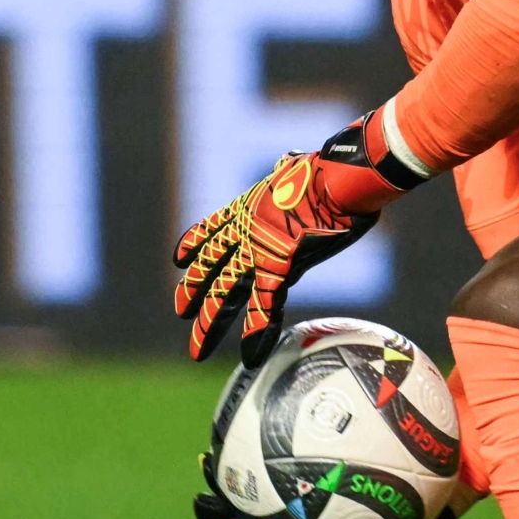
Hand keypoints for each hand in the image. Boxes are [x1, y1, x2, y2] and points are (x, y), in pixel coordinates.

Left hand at [172, 150, 379, 363]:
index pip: (211, 230)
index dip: (193, 245)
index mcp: (247, 207)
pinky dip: (257, 333)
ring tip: (196, 350)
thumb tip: (293, 162)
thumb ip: (290, 171)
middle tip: (181, 313)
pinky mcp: (278, 266)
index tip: (178, 259)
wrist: (340, 178)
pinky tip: (250, 357)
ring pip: (224, 293)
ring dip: (210, 325)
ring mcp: (257, 250)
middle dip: (193, 295)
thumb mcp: (299, 168)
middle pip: (209, 269)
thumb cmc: (332, 170)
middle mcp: (244, 231)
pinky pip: (263, 307)